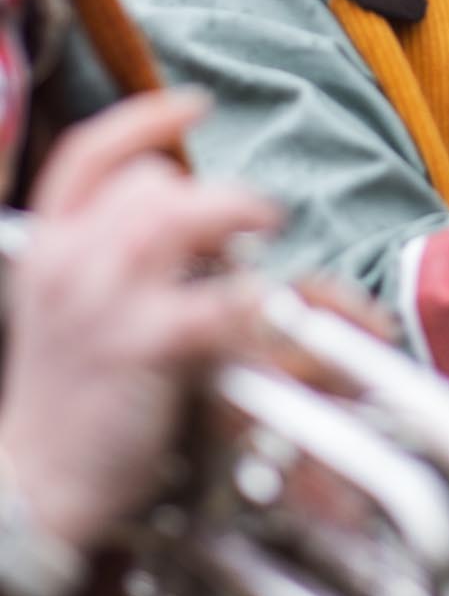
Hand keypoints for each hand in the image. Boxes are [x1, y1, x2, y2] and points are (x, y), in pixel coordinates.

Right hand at [0, 89, 276, 557]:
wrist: (32, 491)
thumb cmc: (65, 404)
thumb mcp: (68, 314)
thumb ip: (111, 261)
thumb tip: (192, 227)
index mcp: (48, 250)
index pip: (89, 155)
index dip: (145, 119)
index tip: (193, 104)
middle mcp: (70, 264)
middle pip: (150, 184)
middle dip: (208, 194)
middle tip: (246, 220)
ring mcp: (105, 302)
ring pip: (179, 215)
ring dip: (237, 212)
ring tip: (268, 227)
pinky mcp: (145, 346)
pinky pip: (216, 297)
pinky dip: (254, 298)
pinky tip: (267, 307)